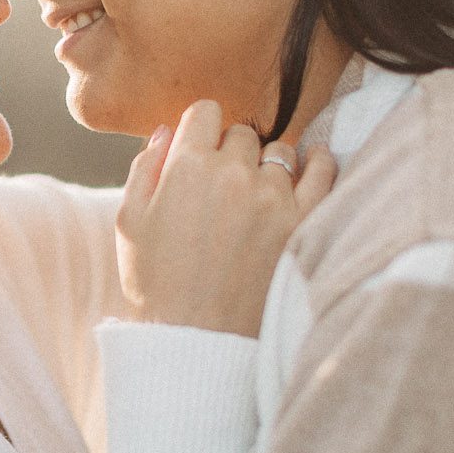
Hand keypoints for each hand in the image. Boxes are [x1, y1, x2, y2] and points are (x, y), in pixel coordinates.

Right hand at [116, 100, 337, 338]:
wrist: (197, 340)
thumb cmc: (157, 283)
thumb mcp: (130, 222)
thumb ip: (145, 168)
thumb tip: (167, 131)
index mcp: (187, 166)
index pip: (206, 111)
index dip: (201, 129)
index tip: (201, 150)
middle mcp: (233, 173)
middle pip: (242, 133)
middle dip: (232, 152)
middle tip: (224, 186)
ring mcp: (273, 197)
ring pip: (280, 151)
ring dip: (268, 165)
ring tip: (257, 194)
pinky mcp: (303, 221)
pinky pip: (323, 171)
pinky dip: (318, 163)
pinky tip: (311, 164)